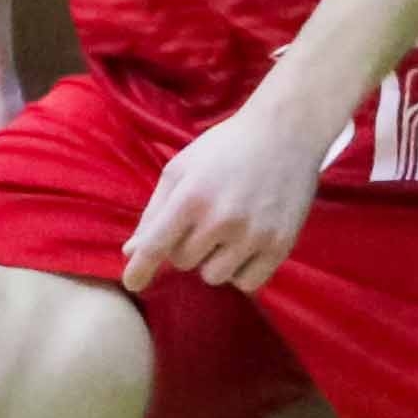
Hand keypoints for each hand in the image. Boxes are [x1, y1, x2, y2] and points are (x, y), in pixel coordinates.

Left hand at [121, 90, 335, 293]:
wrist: (286, 133)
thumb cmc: (226, 148)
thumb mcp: (181, 169)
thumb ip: (154, 212)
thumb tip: (131, 252)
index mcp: (191, 197)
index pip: (156, 246)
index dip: (139, 270)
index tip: (132, 284)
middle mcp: (221, 220)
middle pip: (183, 262)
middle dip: (186, 245)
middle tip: (204, 220)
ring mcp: (253, 235)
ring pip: (214, 276)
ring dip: (213, 260)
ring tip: (227, 233)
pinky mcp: (280, 246)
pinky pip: (247, 283)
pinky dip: (241, 271)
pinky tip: (245, 247)